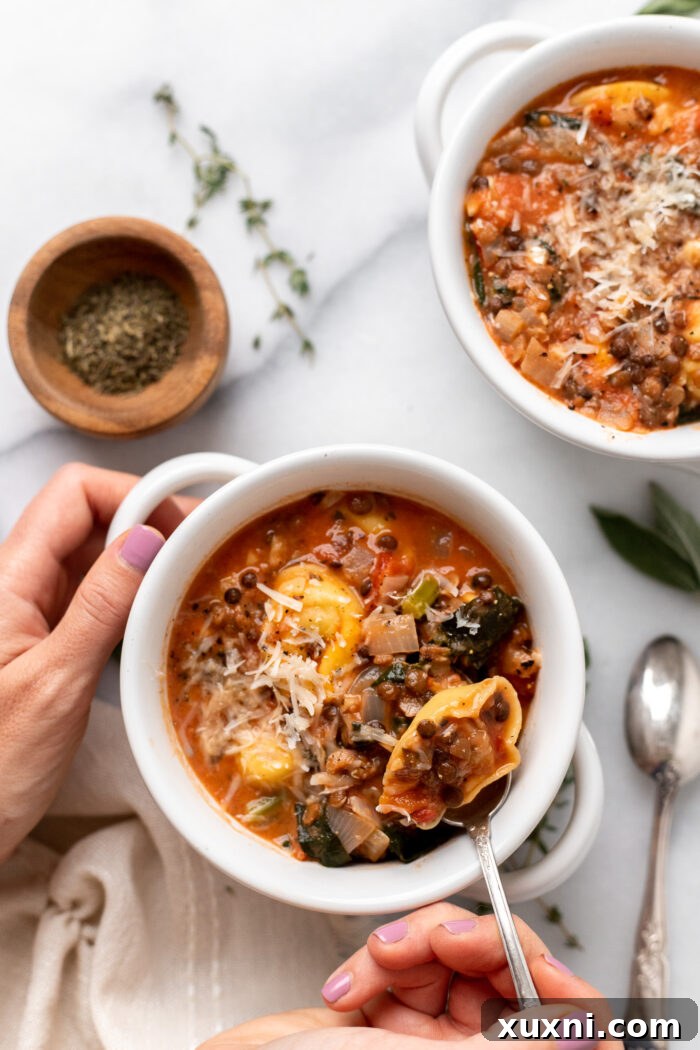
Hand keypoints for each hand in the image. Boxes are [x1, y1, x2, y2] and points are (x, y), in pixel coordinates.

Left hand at [0, 463, 188, 860]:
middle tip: (201, 551)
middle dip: (149, 523)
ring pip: (96, 556)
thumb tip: (146, 541)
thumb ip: (99, 607)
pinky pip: (96, 597)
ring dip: (144, 561)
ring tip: (191, 581)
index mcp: (6, 581)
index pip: (74, 494)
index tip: (184, 522)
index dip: (133, 494)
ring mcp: (32, 613)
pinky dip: (133, 597)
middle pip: (89, 516)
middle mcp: (16, 586)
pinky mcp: (47, 641)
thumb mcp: (53, 685)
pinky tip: (160, 617)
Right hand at [321, 901, 610, 1040]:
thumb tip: (586, 1034)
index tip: (538, 966)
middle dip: (471, 946)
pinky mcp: (392, 1014)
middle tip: (443, 941)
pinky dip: (380, 959)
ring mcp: (431, 1043)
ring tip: (378, 960)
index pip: (572, 1037)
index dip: (565, 997)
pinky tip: (350, 985)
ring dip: (415, 947)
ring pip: (457, 959)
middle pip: (512, 982)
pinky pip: (410, 960)